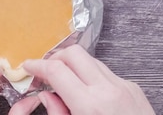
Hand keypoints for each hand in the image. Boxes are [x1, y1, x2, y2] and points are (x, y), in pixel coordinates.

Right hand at [9, 44, 154, 114]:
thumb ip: (59, 114)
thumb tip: (47, 96)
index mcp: (90, 106)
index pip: (56, 71)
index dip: (37, 65)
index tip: (28, 67)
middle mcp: (108, 90)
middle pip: (73, 53)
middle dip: (55, 58)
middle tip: (46, 72)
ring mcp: (123, 85)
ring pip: (91, 60)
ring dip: (74, 66)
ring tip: (67, 84)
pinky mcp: (133, 87)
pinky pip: (107, 73)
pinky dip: (93, 78)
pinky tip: (90, 94)